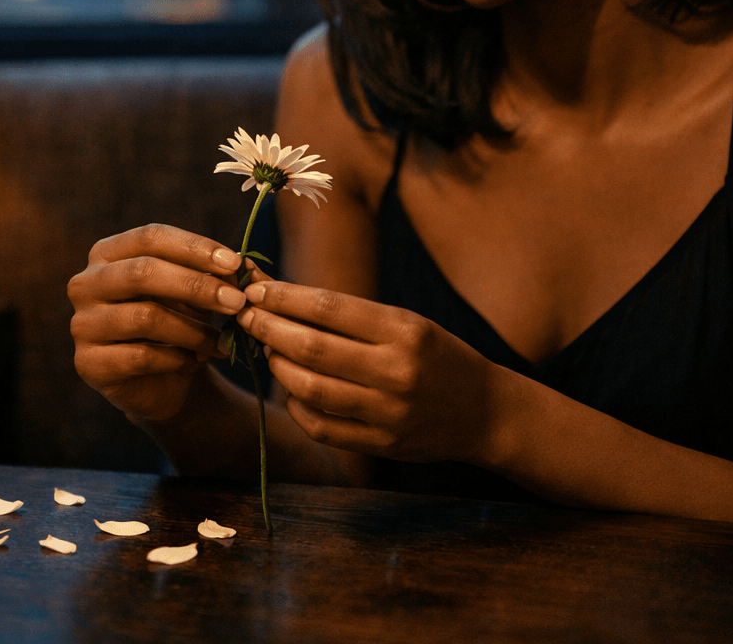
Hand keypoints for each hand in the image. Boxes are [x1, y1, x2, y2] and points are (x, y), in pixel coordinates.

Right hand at [68, 224, 246, 422]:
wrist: (161, 380)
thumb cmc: (178, 322)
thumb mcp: (194, 293)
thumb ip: (210, 275)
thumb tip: (239, 266)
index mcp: (108, 253)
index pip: (150, 237)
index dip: (194, 247)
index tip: (234, 263)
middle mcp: (86, 283)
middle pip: (143, 272)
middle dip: (196, 285)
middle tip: (237, 302)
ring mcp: (82, 324)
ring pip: (145, 317)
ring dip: (193, 330)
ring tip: (222, 341)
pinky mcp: (88, 363)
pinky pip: (141, 356)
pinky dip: (178, 358)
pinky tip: (196, 361)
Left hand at [237, 280, 498, 463]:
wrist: (485, 411)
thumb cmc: (438, 355)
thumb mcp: (407, 322)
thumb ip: (353, 316)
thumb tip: (286, 299)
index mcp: (404, 330)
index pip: (328, 308)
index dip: (285, 297)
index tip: (257, 288)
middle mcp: (396, 371)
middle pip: (312, 348)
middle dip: (269, 328)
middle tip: (247, 315)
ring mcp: (388, 412)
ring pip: (310, 388)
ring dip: (277, 366)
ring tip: (267, 348)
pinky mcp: (380, 445)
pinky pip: (321, 426)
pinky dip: (296, 405)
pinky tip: (290, 387)